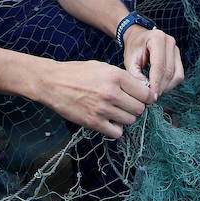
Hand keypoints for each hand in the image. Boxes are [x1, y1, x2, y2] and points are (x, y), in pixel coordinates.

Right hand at [36, 59, 153, 138]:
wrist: (52, 82)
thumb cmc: (78, 73)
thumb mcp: (103, 67)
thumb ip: (123, 78)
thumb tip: (143, 90)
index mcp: (116, 76)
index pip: (146, 93)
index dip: (147, 96)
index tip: (143, 98)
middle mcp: (112, 93)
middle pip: (140, 109)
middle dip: (135, 107)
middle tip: (126, 104)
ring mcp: (103, 109)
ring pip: (130, 121)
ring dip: (125, 118)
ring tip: (115, 111)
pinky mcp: (93, 123)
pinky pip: (117, 133)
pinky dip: (116, 129)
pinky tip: (109, 121)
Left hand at [122, 24, 183, 98]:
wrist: (138, 38)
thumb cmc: (133, 48)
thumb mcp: (130, 61)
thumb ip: (136, 76)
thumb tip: (147, 91)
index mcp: (157, 38)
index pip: (159, 65)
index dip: (156, 82)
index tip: (151, 96)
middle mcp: (169, 41)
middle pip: (169, 71)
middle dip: (161, 86)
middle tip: (151, 96)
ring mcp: (176, 48)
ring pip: (176, 75)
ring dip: (166, 87)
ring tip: (155, 91)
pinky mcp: (178, 56)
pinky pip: (179, 74)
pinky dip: (171, 83)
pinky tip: (160, 86)